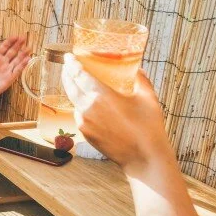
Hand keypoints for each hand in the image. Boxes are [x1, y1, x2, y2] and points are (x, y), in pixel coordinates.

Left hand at [0, 34, 30, 99]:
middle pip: (12, 52)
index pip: (4, 47)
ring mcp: (7, 70)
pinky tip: (28, 59)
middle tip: (24, 38)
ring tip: (29, 48)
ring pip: (17, 60)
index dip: (9, 41)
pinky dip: (23, 65)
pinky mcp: (10, 78)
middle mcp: (2, 62)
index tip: (15, 36)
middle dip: (18, 45)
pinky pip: (18, 70)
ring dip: (23, 54)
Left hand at [62, 53, 172, 170]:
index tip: (68, 57)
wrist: (143, 158)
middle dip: (67, 74)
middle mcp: (88, 108)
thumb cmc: (148, 127)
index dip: (72, 64)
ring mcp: (84, 122)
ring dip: (73, 90)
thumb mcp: (148, 98)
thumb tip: (138, 69)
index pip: (79, 75)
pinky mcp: (85, 133)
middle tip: (68, 66)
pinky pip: (78, 115)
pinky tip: (87, 104)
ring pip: (73, 101)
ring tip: (78, 83)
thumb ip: (140, 80)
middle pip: (70, 86)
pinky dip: (80, 106)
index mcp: (101, 95)